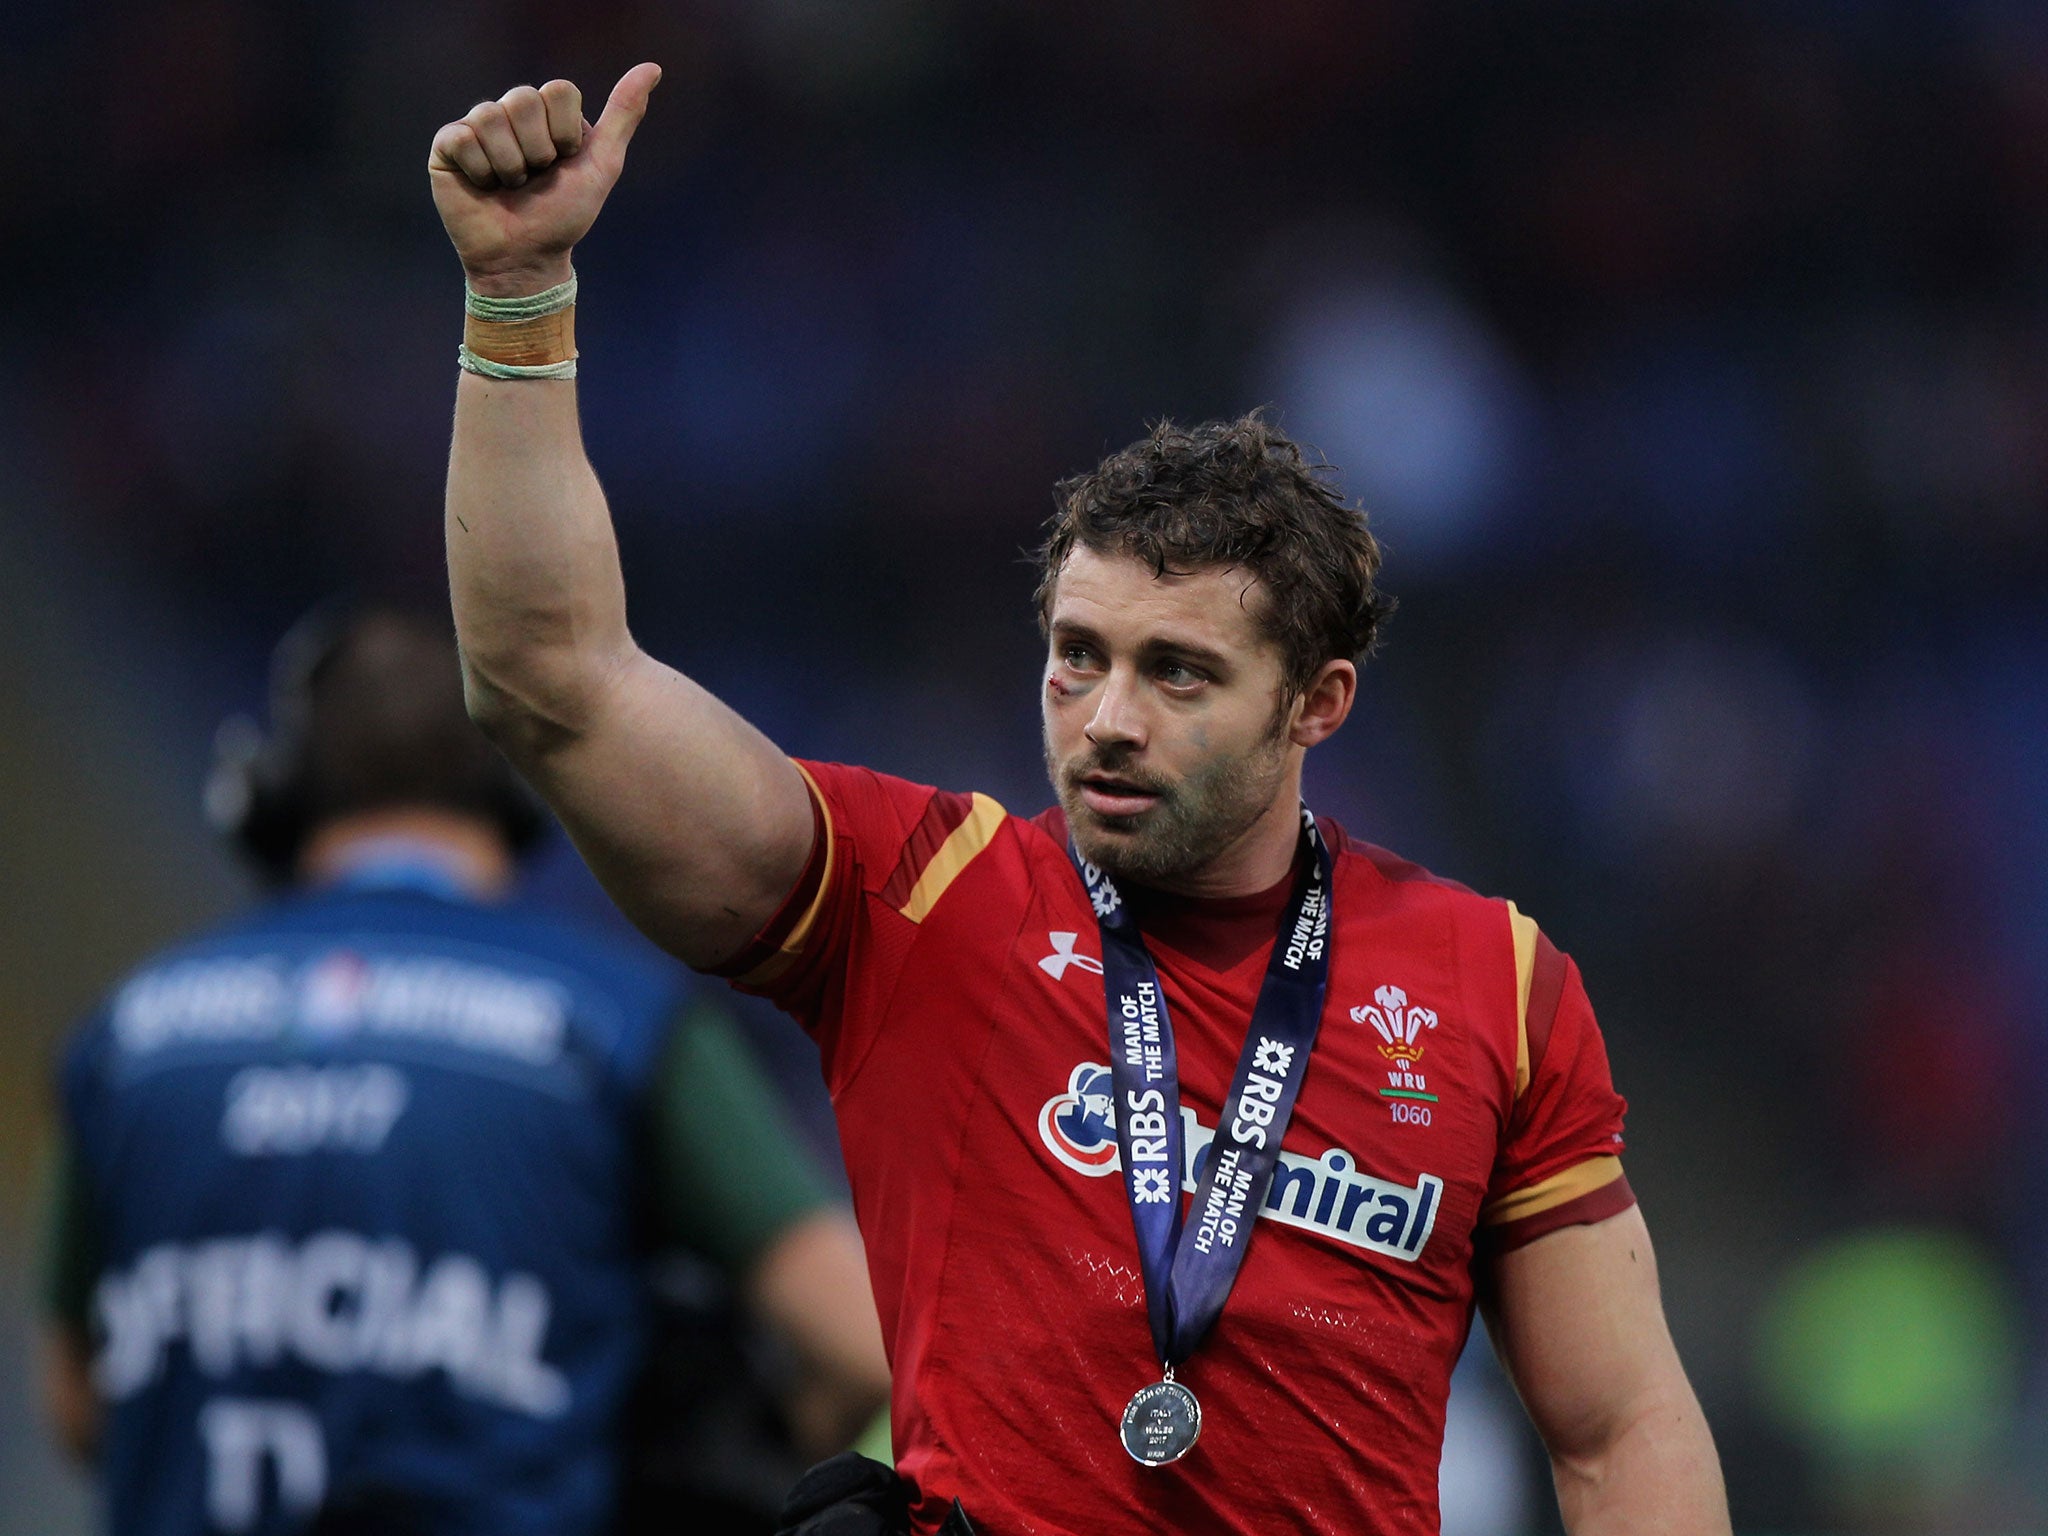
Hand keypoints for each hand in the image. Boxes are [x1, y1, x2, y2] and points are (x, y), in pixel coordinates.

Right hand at [428, 63, 659, 295]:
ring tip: (510, 186)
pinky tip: (483, 186)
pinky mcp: (448, 145)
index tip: (565, 162)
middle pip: (522, 98)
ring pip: (489, 117)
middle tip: (535, 178)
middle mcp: (511, 114)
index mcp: (548, 114)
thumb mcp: (603, 165)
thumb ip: (623, 115)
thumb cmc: (563, 216)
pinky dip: (480, 171)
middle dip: (537, 151)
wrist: (525, 258)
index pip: (559, 90)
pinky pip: (461, 138)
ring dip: (509, 165)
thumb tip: (652, 68)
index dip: (565, 132)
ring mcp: (477, 127)